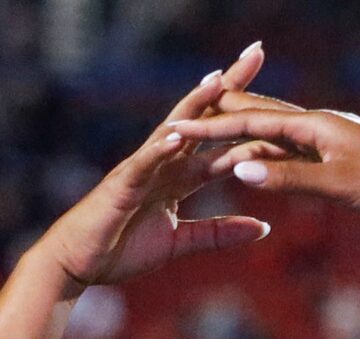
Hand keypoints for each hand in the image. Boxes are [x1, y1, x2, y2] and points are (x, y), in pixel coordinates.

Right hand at [32, 45, 274, 293]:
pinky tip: (176, 136)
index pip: (219, 137)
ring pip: (172, 131)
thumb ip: (219, 232)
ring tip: (219, 80)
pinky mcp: (120, 187)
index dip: (249, 115)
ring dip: (194, 105)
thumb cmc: (122, 249)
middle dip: (228, 86)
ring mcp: (140, 169)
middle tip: (257, 52)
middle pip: (201, 117)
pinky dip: (158, 151)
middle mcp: (161, 162)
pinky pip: (141, 166)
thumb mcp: (181, 243)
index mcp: (177, 173)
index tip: (282, 92)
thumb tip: (262, 227)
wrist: (77, 265)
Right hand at [171, 90, 359, 236]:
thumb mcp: (337, 184)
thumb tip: (240, 171)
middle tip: (183, 117)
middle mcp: (321, 125)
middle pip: (261, 117)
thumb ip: (288, 178)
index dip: (213, 126)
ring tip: (211, 147)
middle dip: (223, 118)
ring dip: (244, 141)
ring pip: (277, 136)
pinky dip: (270, 157)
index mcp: (316, 125)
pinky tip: (259, 165)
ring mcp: (331, 141)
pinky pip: (295, 153)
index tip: (177, 128)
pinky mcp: (341, 159)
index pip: (253, 121)